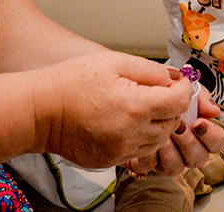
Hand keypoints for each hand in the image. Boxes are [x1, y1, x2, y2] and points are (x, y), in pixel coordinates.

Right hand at [33, 50, 190, 168]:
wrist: (39, 111)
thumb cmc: (72, 81)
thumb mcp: (114, 62)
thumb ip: (149, 70)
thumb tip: (174, 77)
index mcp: (136, 106)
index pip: (179, 102)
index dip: (184, 89)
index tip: (179, 82)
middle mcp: (132, 133)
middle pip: (172, 123)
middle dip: (172, 106)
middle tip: (162, 92)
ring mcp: (120, 151)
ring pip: (158, 141)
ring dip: (159, 124)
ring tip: (144, 106)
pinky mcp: (110, 161)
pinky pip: (139, 152)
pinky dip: (142, 138)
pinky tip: (128, 122)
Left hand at [127, 86, 223, 176]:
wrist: (136, 100)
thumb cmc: (166, 95)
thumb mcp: (186, 90)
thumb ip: (202, 98)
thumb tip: (214, 111)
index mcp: (201, 134)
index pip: (217, 143)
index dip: (212, 136)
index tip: (199, 122)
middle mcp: (188, 151)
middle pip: (199, 159)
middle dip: (189, 143)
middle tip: (179, 127)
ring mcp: (169, 161)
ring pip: (176, 168)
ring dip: (170, 150)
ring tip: (163, 134)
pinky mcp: (148, 165)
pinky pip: (151, 168)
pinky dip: (148, 155)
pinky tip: (146, 141)